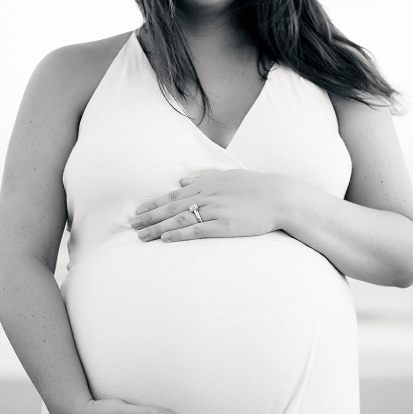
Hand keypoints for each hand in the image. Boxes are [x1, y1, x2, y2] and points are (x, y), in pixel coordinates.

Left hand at [130, 170, 292, 241]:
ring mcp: (215, 210)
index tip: (138, 211)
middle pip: (171, 207)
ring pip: (179, 219)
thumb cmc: (256, 187)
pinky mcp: (224, 225)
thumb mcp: (228, 175)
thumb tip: (183, 178)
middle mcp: (207, 195)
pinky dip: (179, 233)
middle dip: (149, 217)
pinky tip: (165, 238)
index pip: (173, 195)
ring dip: (158, 228)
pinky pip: (197, 230)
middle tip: (132, 226)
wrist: (280, 197)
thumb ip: (203, 176)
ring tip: (142, 236)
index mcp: (207, 184)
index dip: (154, 204)